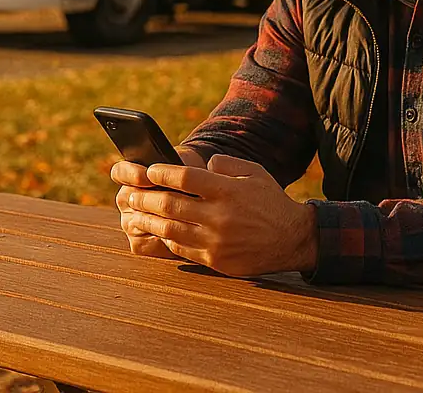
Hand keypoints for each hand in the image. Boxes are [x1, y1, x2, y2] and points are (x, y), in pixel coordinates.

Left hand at [119, 154, 318, 277]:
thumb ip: (227, 163)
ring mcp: (216, 240)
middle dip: (146, 198)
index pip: (186, 177)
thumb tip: (204, 162)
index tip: (149, 169)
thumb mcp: (254, 172)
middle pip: (171, 204)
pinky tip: (157, 231)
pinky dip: (166, 238)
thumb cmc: (270, 200)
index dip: (163, 172)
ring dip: (148, 221)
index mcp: (228, 190)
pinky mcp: (215, 259)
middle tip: (131, 194)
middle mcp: (219, 215)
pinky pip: (182, 248)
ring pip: (171, 229)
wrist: (291, 239)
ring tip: (134, 214)